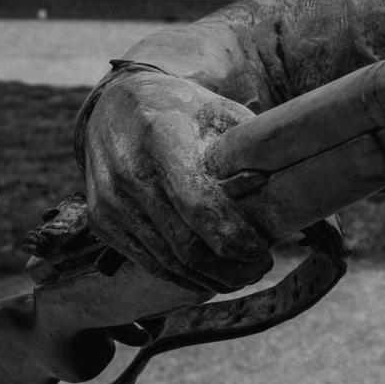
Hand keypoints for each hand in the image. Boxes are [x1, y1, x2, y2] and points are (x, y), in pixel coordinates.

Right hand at [81, 70, 273, 293]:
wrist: (115, 105)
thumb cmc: (182, 108)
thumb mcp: (219, 112)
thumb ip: (247, 149)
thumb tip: (283, 187)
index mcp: (162, 139)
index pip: (199, 206)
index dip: (234, 239)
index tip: (264, 252)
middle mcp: (129, 172)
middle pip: (184, 245)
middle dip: (228, 269)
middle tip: (260, 270)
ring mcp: (110, 201)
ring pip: (167, 261)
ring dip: (208, 279)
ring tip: (241, 277)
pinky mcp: (101, 221)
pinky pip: (146, 261)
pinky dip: (180, 276)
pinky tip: (208, 277)